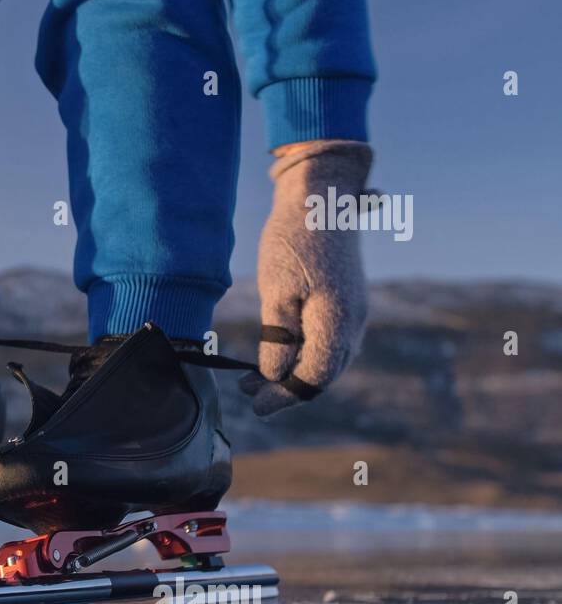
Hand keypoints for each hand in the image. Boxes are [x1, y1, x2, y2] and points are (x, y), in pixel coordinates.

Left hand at [241, 140, 372, 415]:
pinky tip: (279, 353)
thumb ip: (279, 338)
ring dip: (294, 373)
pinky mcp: (348, 300)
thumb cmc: (294, 241)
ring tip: (254, 379)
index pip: (315, 377)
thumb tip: (276, 376)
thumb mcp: (277, 292)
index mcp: (339, 321)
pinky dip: (303, 354)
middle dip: (287, 390)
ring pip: (328, 358)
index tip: (255, 406)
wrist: (320, 197)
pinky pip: (329, 340)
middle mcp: (354, 321)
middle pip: (324, 373)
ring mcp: (355, 310)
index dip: (285, 397)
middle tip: (249, 395)